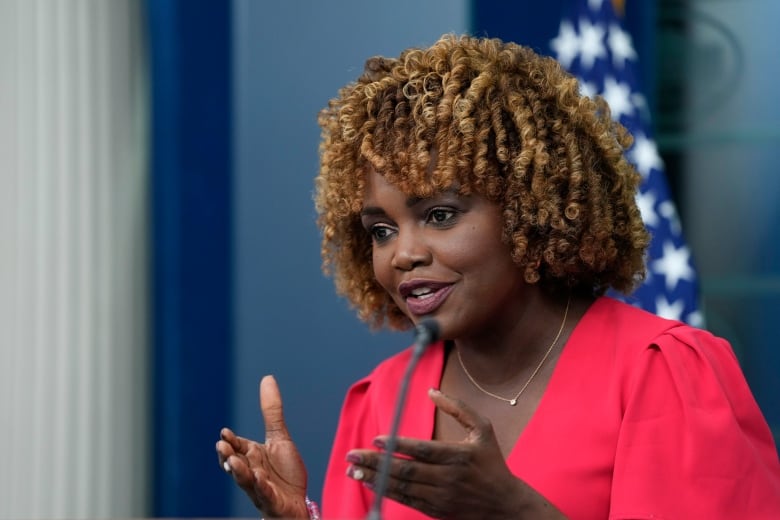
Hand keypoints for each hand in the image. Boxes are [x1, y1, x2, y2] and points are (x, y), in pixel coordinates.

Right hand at [216, 375, 307, 518]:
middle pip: (235, 463)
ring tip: (233, 462)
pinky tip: (261, 479)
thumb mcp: (279, 438)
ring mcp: (259, 488)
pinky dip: (261, 488)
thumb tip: (267, 378)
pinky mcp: (271, 501)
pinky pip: (265, 495)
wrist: (296, 505)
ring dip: (238, 472)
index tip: (224, 433)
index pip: (237, 446)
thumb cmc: (284, 473)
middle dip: (227, 456)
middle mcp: (251, 472)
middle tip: (222, 446)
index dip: (231, 441)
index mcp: (251, 456)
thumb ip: (271, 412)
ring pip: (245, 480)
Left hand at [344, 388, 564, 518]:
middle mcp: (448, 477)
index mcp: (458, 455)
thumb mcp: (483, 429)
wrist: (504, 505)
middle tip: (352, 454)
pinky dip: (385, 492)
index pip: (423, 450)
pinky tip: (369, 482)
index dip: (398, 446)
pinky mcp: (435, 510)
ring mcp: (440, 496)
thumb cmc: (491, 462)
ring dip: (375, 478)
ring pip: (402, 486)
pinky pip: (406, 500)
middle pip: (406, 470)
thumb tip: (431, 391)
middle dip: (376, 462)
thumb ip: (458, 408)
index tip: (376, 439)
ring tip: (353, 468)